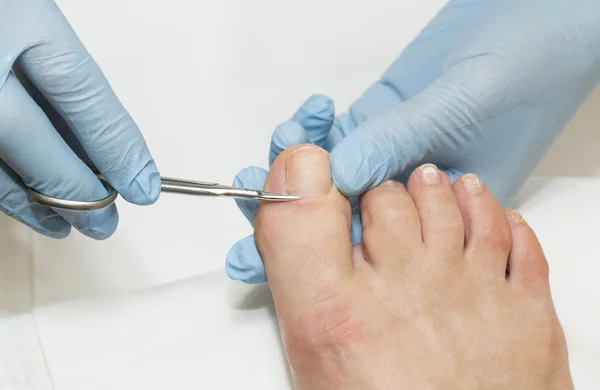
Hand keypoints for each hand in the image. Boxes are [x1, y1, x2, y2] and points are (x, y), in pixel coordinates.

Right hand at [0, 0, 159, 238]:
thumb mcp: (28, 10)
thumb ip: (58, 66)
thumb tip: (100, 137)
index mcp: (17, 17)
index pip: (84, 98)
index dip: (118, 149)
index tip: (142, 185)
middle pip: (41, 151)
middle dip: (80, 197)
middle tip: (105, 222)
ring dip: (36, 204)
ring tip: (66, 224)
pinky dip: (1, 188)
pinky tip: (20, 201)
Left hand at [226, 0, 599, 282]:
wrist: (540, 16)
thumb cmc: (534, 64)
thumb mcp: (463, 105)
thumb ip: (399, 138)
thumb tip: (338, 174)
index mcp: (443, 210)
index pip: (371, 237)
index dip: (316, 240)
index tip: (271, 233)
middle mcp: (414, 185)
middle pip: (342, 207)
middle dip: (293, 203)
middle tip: (249, 191)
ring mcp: (395, 151)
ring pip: (334, 167)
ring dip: (300, 159)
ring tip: (279, 143)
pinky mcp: (387, 120)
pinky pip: (341, 132)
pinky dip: (318, 126)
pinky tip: (305, 118)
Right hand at [255, 146, 571, 388]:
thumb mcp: (310, 348)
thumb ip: (292, 265)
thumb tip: (286, 200)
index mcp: (342, 306)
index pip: (320, 201)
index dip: (319, 177)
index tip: (321, 172)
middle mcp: (412, 286)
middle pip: (397, 195)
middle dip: (386, 187)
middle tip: (385, 187)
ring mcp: (477, 294)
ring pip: (460, 205)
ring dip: (445, 191)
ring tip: (437, 186)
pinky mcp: (529, 315)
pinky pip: (519, 242)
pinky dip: (503, 221)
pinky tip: (491, 219)